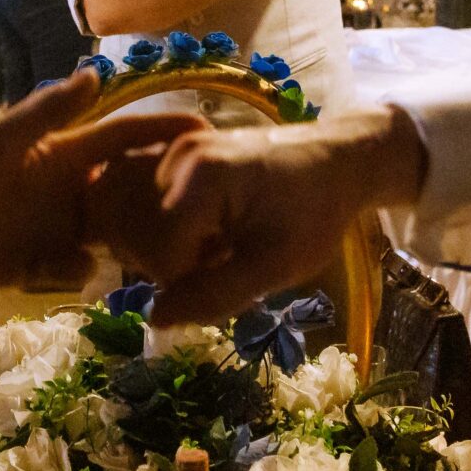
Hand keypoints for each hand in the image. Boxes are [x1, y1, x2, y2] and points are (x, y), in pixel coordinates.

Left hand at [0, 70, 205, 289]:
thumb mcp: (6, 136)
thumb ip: (50, 109)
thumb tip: (95, 71)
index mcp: (67, 155)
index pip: (124, 140)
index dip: (161, 132)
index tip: (205, 128)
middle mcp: (73, 192)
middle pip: (129, 192)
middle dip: (160, 197)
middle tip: (198, 206)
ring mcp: (62, 230)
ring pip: (113, 236)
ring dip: (130, 243)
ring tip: (154, 250)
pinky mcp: (45, 264)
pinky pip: (78, 269)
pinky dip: (78, 270)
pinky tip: (75, 269)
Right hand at [128, 107, 427, 325]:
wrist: (337, 161)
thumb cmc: (314, 213)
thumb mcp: (276, 265)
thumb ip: (216, 295)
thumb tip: (155, 321)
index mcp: (201, 174)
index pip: (161, 256)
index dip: (189, 282)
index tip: (229, 273)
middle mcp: (175, 153)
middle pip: (139, 237)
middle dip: (175, 264)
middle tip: (224, 257)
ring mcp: (169, 149)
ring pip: (133, 221)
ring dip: (164, 246)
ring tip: (212, 243)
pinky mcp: (170, 152)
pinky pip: (139, 202)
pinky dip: (160, 227)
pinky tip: (199, 230)